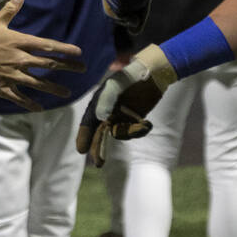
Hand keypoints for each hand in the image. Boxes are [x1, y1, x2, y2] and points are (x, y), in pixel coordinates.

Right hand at [0, 0, 85, 110]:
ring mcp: (12, 76)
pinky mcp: (3, 89)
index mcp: (18, 43)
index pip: (47, 46)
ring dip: (54, 88)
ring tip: (67, 92)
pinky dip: (31, 104)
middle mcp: (19, 60)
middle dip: (67, 67)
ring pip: (39, 84)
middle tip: (82, 69)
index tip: (78, 52)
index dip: (65, 50)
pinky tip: (41, 108)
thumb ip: (10, 10)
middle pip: (48, 64)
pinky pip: (20, 98)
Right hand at [75, 45, 173, 165]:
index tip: (81, 150)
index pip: (89, 121)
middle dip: (98, 148)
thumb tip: (101, 119)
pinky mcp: (134, 120)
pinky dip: (140, 131)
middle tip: (99, 163)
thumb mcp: (118, 84)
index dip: (84, 135)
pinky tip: (148, 124)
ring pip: (119, 133)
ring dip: (130, 133)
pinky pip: (133, 132)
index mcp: (99, 101)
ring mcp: (121, 116)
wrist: (155, 73)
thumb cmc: (132, 75)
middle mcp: (108, 111)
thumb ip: (107, 99)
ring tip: (144, 126)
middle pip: (100, 133)